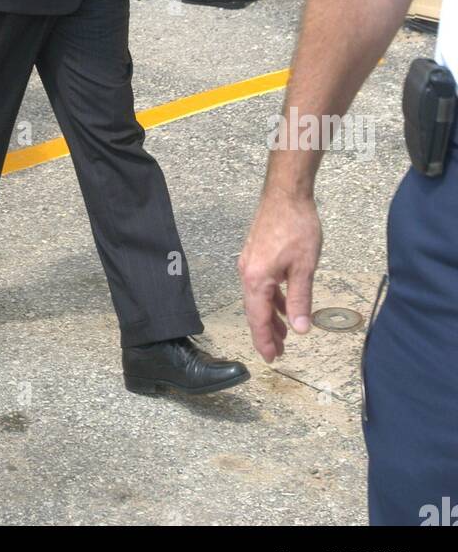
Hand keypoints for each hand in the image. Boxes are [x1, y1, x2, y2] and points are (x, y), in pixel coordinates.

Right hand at [238, 190, 322, 362]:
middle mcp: (247, 272)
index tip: (271, 359)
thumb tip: (302, 329)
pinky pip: (262, 284)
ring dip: (271, 316)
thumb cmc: (296, 226)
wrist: (286, 193)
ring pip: (259, 297)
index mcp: (256, 279)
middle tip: (279, 352)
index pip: (258, 318)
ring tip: (285, 333)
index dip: (264, 340)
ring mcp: (250, 262)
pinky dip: (273, 298)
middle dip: (268, 332)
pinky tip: (285, 303)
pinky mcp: (256, 254)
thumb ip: (301, 300)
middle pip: (256, 310)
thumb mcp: (304, 267)